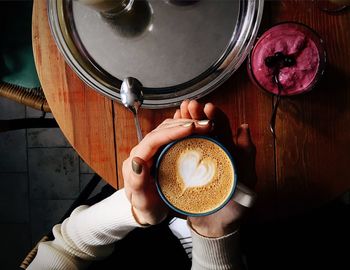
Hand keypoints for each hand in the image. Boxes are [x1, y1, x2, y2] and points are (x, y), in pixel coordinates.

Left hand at [123, 117, 212, 224]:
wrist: (147, 211)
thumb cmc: (145, 208)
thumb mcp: (141, 201)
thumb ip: (137, 182)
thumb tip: (137, 161)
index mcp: (136, 160)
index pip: (153, 140)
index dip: (172, 132)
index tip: (191, 128)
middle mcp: (144, 151)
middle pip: (162, 130)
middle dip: (184, 124)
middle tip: (206, 125)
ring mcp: (153, 150)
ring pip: (168, 129)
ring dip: (187, 124)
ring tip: (207, 125)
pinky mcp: (162, 151)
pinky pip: (173, 135)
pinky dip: (186, 130)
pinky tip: (200, 129)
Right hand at [174, 100, 256, 236]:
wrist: (215, 226)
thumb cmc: (235, 204)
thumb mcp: (246, 179)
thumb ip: (247, 154)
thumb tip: (244, 127)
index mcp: (227, 151)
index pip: (221, 129)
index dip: (215, 116)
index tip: (207, 107)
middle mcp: (212, 152)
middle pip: (204, 129)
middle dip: (196, 115)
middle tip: (188, 105)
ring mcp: (197, 160)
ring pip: (190, 137)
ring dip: (184, 123)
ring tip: (177, 112)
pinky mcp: (184, 170)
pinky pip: (179, 152)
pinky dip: (174, 139)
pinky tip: (169, 130)